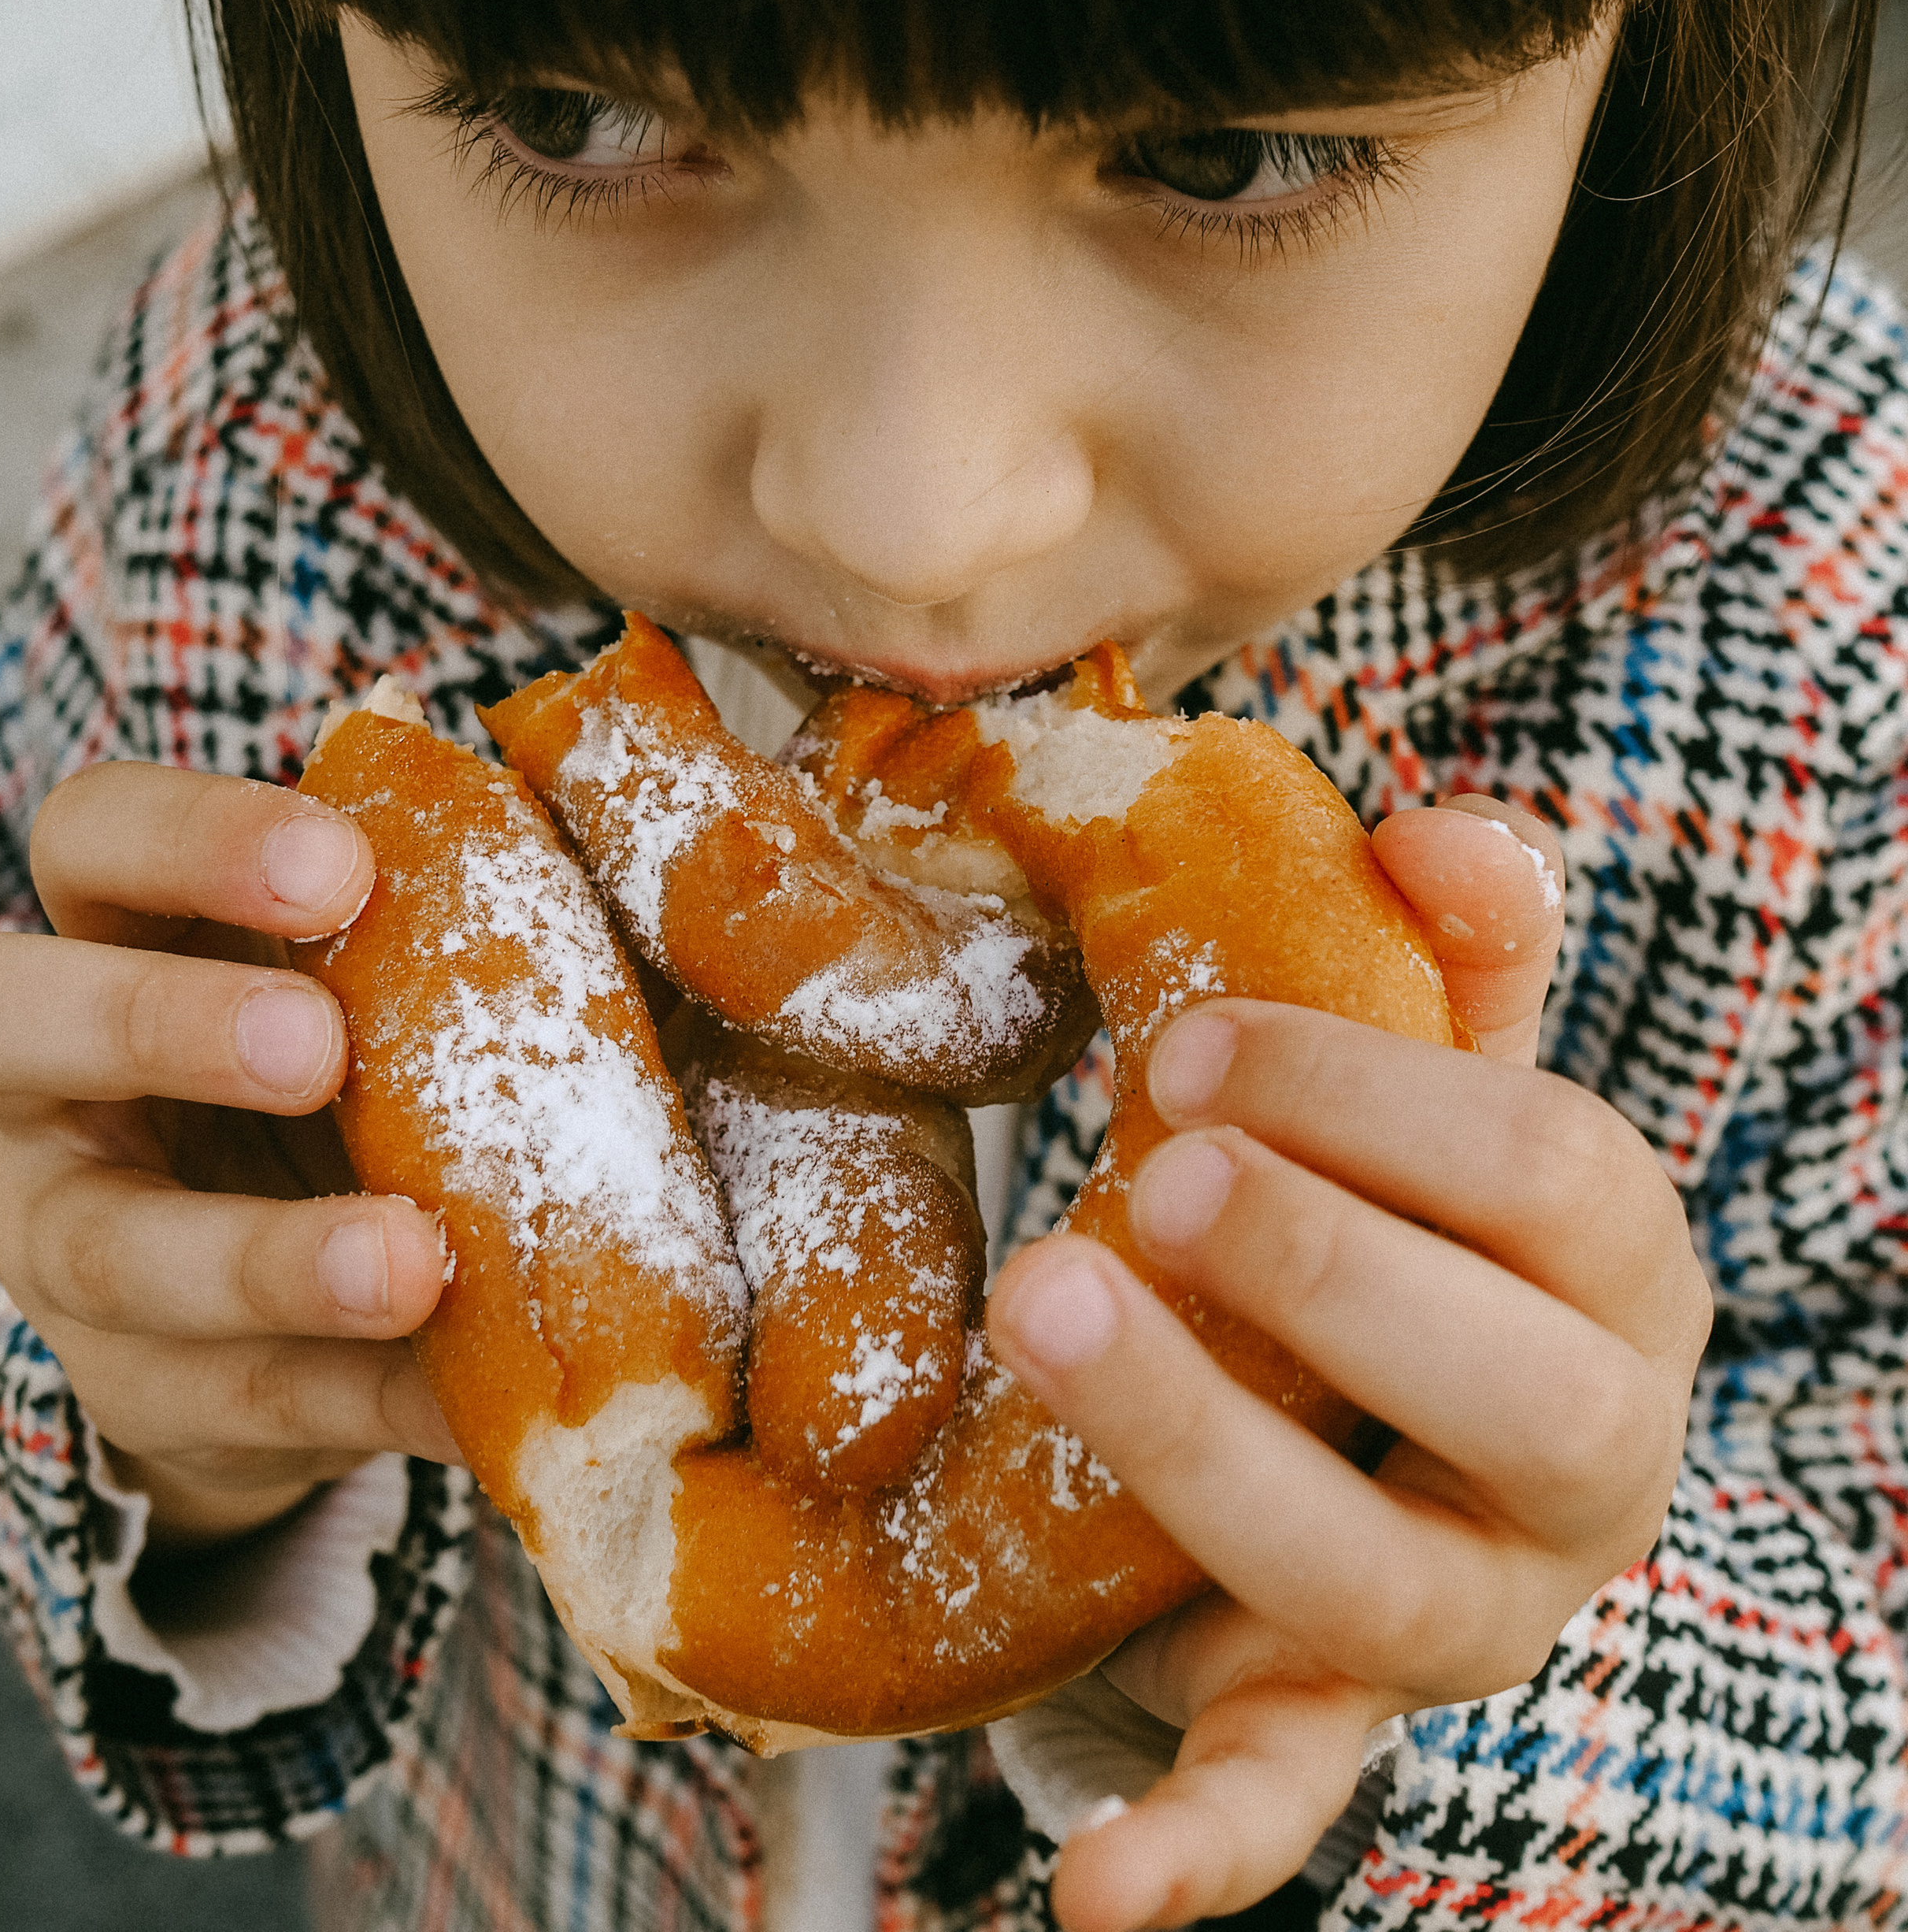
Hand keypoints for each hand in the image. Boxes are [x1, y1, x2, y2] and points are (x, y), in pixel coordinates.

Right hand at [0, 763, 458, 1548]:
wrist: (326, 1280)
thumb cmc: (383, 1064)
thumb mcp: (406, 975)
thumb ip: (453, 890)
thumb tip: (553, 766)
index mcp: (133, 929)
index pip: (93, 838)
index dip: (188, 837)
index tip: (341, 862)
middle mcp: (63, 1078)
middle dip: (158, 1024)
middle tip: (316, 1049)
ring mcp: (76, 1242)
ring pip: (107, 1250)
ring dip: (266, 1260)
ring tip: (407, 1265)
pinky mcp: (147, 1389)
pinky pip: (248, 1399)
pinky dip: (375, 1395)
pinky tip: (481, 1396)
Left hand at [987, 800, 1712, 1930]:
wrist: (1402, 1427)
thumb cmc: (1409, 1226)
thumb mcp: (1446, 1096)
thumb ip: (1460, 967)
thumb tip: (1444, 833)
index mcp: (1612, 1284)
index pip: (1557, 1181)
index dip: (1386, 1104)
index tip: (1191, 1046)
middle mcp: (1576, 1465)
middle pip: (1514, 1394)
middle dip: (1335, 1268)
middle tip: (1155, 1167)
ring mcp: (1463, 1613)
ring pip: (1380, 1588)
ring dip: (1215, 1460)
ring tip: (1047, 1306)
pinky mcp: (1330, 1717)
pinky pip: (1288, 1800)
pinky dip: (1203, 1847)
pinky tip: (1090, 1891)